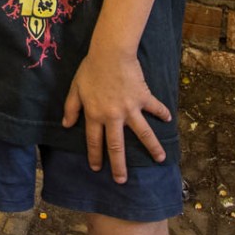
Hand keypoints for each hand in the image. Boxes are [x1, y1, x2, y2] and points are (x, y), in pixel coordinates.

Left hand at [62, 49, 170, 182]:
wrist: (110, 54)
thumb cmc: (90, 69)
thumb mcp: (75, 88)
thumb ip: (71, 107)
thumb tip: (66, 124)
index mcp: (95, 114)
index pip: (94, 140)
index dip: (95, 155)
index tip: (97, 168)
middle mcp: (113, 116)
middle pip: (117, 145)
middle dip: (119, 165)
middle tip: (122, 180)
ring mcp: (130, 109)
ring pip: (143, 133)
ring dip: (152, 147)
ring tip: (160, 159)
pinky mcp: (143, 98)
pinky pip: (155, 108)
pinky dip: (162, 113)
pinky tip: (168, 119)